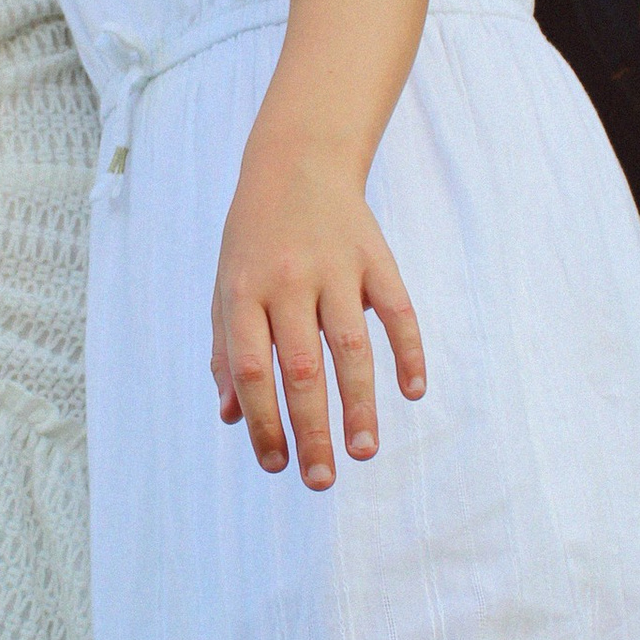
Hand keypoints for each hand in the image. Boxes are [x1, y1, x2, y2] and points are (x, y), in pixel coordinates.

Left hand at [210, 144, 425, 487]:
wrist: (297, 160)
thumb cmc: (254, 238)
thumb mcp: (227, 288)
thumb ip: (227, 351)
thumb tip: (232, 419)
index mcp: (244, 292)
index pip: (252, 368)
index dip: (263, 421)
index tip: (276, 465)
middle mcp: (288, 280)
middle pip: (303, 367)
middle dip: (311, 429)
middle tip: (320, 480)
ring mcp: (336, 267)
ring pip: (351, 346)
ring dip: (360, 403)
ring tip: (363, 451)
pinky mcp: (376, 257)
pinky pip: (398, 310)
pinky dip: (409, 351)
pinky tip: (413, 391)